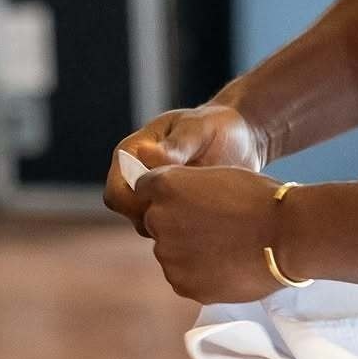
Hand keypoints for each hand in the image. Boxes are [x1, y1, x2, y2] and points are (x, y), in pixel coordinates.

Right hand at [103, 103, 268, 236]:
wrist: (241, 136)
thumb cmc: (216, 125)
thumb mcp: (198, 129)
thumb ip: (177, 144)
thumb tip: (147, 155)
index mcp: (132, 155)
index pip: (116, 194)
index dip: (137, 203)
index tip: (172, 196)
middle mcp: (136, 180)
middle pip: (132, 216)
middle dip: (160, 215)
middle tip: (196, 205)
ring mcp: (155, 198)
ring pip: (152, 228)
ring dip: (177, 224)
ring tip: (207, 207)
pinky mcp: (174, 211)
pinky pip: (172, 233)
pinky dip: (189, 229)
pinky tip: (211, 217)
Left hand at [134, 164, 285, 303]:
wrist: (285, 234)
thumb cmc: (260, 198)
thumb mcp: (220, 177)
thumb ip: (189, 189)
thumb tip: (178, 206)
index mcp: (167, 186)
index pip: (145, 188)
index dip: (168, 193)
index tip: (186, 197)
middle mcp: (159, 219)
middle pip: (157, 221)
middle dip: (177, 222)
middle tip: (213, 224)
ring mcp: (169, 255)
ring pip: (170, 251)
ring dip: (188, 249)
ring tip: (225, 245)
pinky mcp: (182, 284)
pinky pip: (183, 276)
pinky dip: (199, 272)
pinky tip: (226, 263)